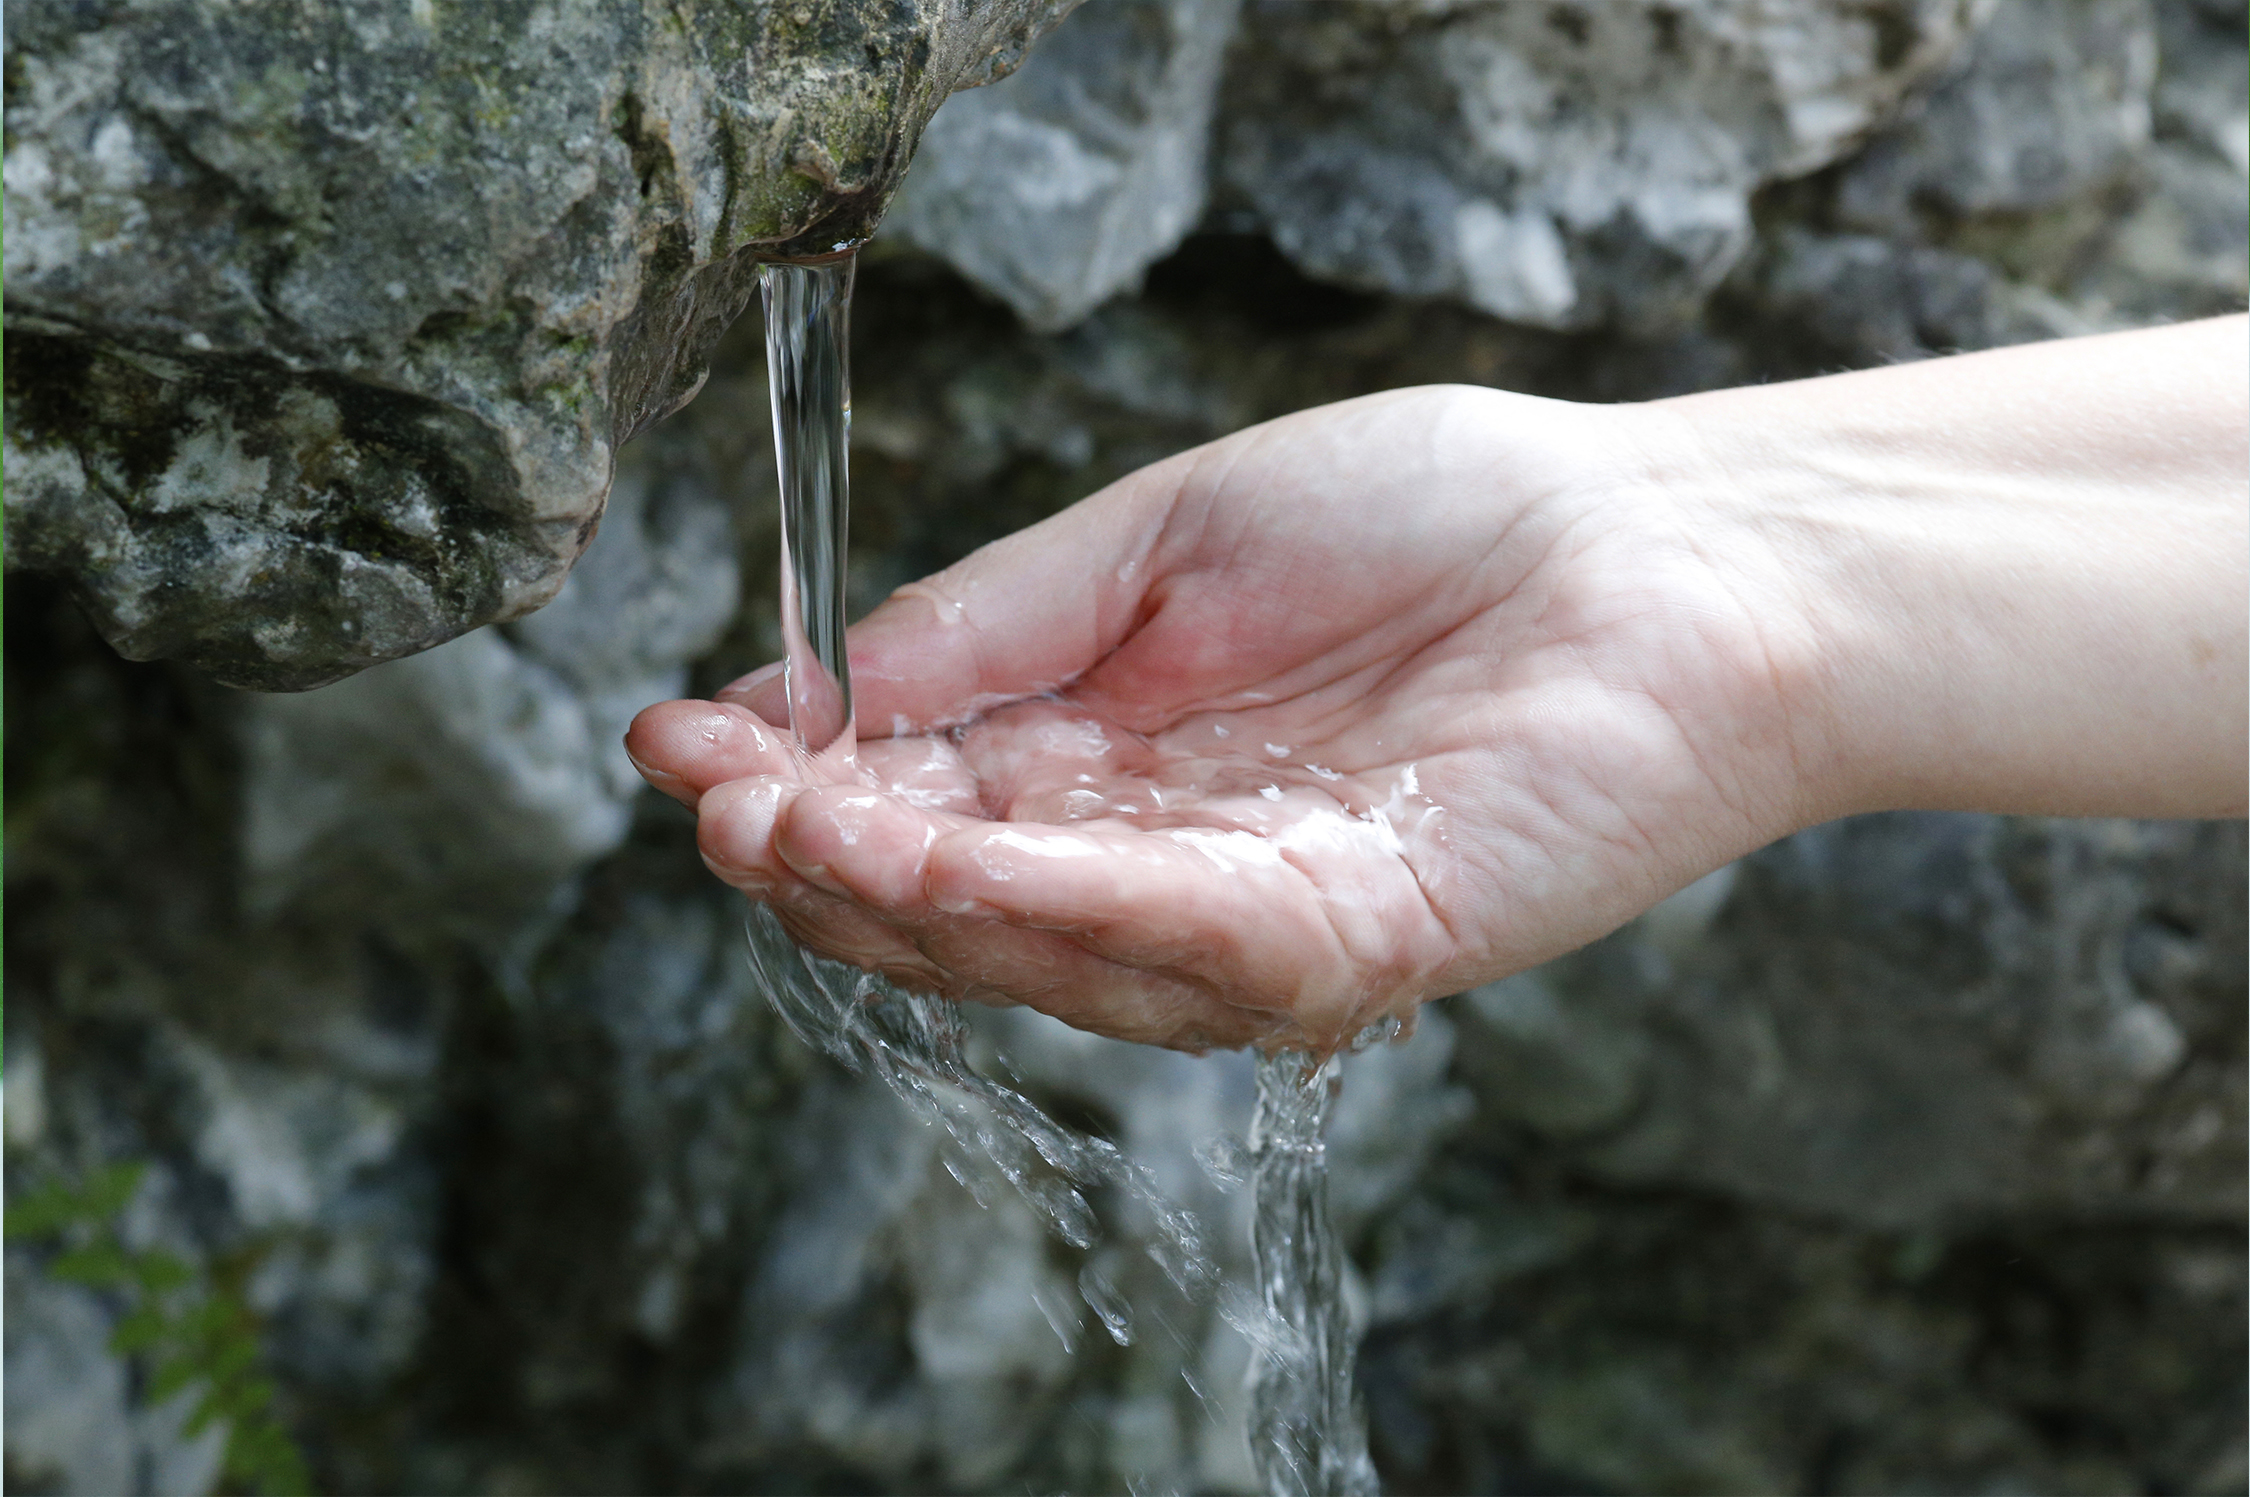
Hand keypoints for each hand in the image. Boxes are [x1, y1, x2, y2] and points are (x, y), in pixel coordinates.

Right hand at [627, 385, 1813, 1051]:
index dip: (794, 781)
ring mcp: (1253, 919)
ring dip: (913, 899)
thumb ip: (998, 617)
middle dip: (824, 860)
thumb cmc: (1438, 516)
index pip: (917, 801)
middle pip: (957, 903)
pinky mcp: (1354, 946)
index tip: (677, 743)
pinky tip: (952, 861)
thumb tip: (805, 685)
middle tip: (719, 806)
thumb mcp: (1166, 536)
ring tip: (799, 830)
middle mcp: (1162, 858)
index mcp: (1109, 756)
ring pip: (1047, 948)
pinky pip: (1186, 948)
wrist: (1661, 548)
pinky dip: (1063, 909)